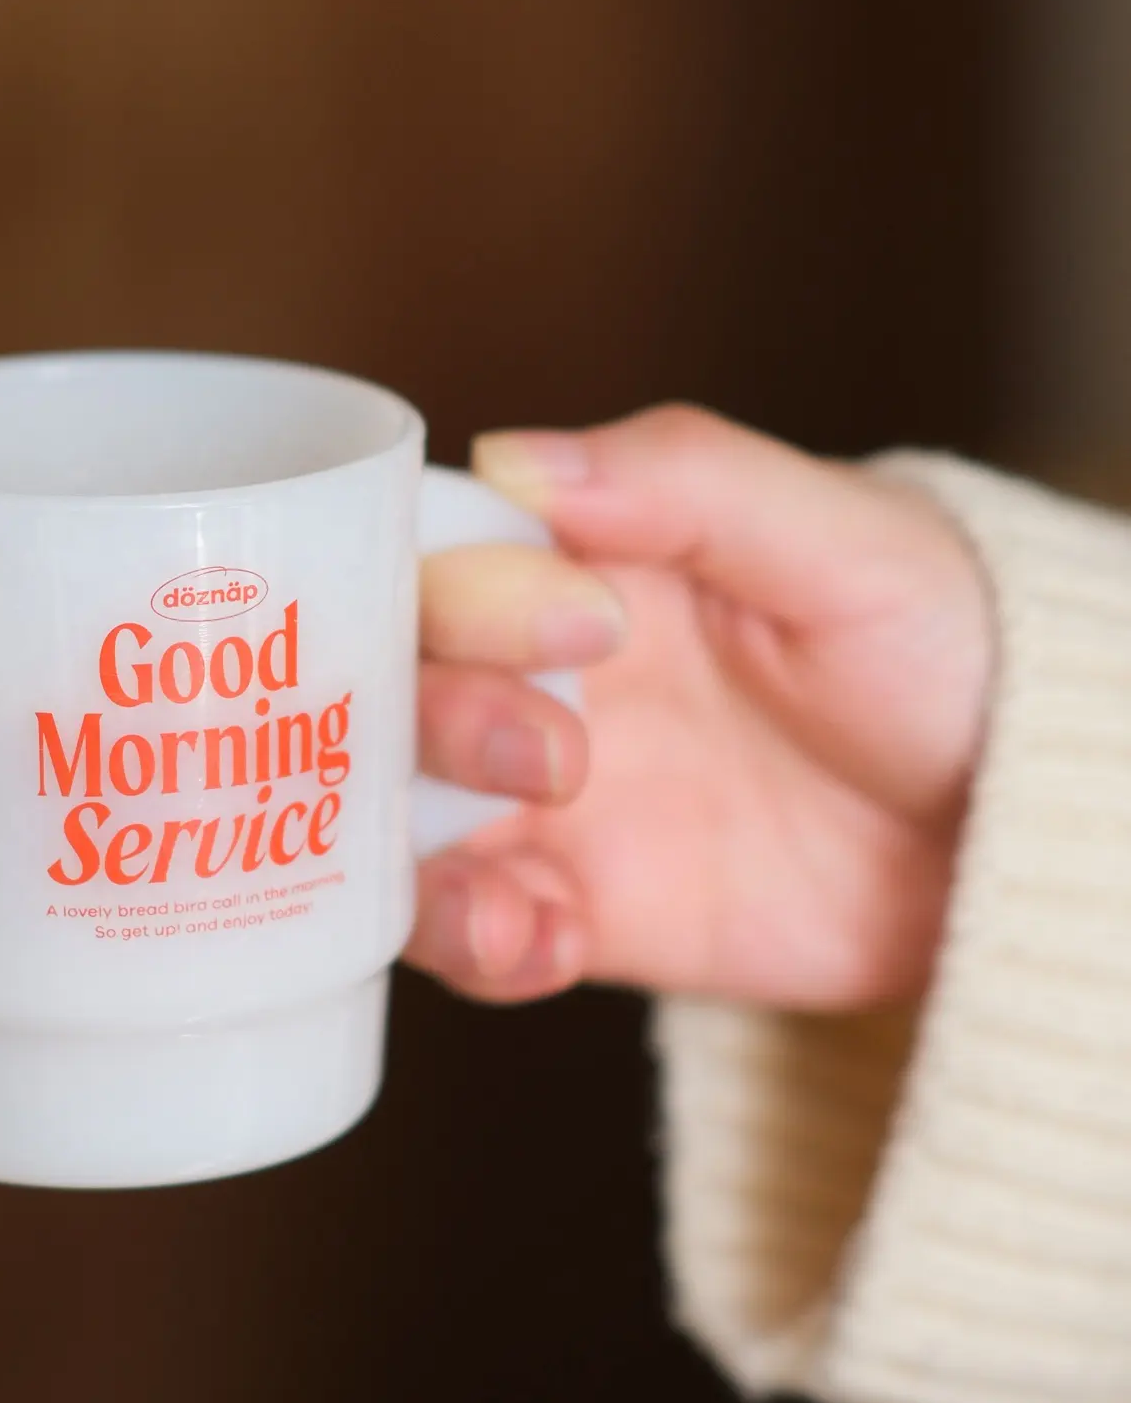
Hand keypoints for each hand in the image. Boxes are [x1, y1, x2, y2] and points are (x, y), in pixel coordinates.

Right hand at [406, 405, 993, 1012]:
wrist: (1012, 829)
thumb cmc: (946, 649)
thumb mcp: (844, 543)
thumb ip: (687, 484)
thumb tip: (514, 454)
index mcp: (575, 565)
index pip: (435, 558)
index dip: (450, 592)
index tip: (572, 627)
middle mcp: (531, 679)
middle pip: (390, 691)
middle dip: (435, 725)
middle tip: (554, 758)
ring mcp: (543, 804)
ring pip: (392, 825)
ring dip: (413, 864)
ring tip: (507, 903)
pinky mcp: (576, 910)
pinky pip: (475, 937)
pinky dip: (482, 948)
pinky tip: (547, 946)